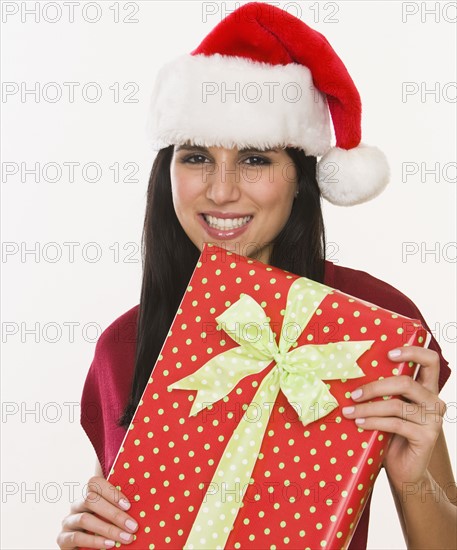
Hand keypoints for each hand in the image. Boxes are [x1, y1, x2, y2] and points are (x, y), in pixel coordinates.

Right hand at [57, 476, 138, 548]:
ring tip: (125, 538)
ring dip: (108, 529)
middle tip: (132, 526)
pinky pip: (77, 537)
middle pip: (91, 500)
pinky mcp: (62, 539)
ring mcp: (68, 521)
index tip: (128, 505)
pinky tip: (109, 545)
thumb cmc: (104, 530)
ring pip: (85, 519)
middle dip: (114, 514)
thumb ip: (119, 509)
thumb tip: (143, 505)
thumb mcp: (111, 517)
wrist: (84, 549)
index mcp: (88, 495)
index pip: (94, 483)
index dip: (111, 492)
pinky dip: (95, 541)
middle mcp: (76, 505)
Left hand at [341, 346, 445, 491]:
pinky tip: (359, 423)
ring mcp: (433, 419)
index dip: (412, 352)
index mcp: (427, 388)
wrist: (404, 469)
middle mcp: (434, 401)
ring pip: (396, 405)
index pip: (430, 361)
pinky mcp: (427, 437)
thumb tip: (351, 372)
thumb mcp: (389, 407)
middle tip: (353, 394)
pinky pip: (395, 423)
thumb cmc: (392, 433)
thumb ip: (384, 391)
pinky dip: (373, 422)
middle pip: (405, 382)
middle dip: (375, 387)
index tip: (389, 354)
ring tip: (349, 411)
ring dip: (368, 407)